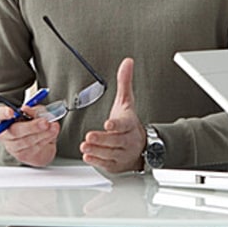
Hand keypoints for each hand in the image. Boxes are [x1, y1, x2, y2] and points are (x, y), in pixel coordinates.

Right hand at [0, 103, 58, 166]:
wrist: (38, 145)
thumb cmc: (33, 125)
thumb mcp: (35, 113)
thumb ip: (33, 110)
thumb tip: (28, 110)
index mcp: (4, 119)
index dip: (3, 113)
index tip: (10, 112)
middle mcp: (6, 134)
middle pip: (15, 131)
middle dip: (31, 127)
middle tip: (44, 122)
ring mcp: (13, 147)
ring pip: (27, 141)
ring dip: (43, 133)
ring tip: (53, 127)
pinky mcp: (23, 156)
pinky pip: (35, 147)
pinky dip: (46, 139)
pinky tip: (52, 133)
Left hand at [80, 58, 144, 172]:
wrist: (141, 147)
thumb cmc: (129, 123)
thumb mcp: (126, 102)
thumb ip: (124, 82)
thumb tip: (127, 62)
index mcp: (130, 124)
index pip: (124, 125)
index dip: (116, 125)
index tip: (108, 124)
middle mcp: (128, 140)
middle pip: (115, 140)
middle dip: (102, 139)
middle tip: (89, 136)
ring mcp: (122, 153)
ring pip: (110, 153)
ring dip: (97, 150)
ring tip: (85, 146)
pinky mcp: (116, 164)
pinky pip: (107, 164)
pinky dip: (97, 161)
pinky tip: (88, 156)